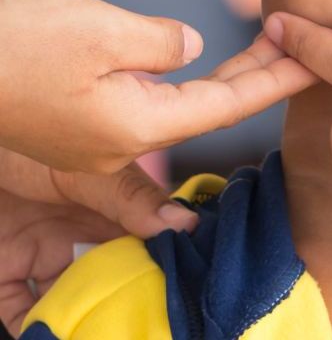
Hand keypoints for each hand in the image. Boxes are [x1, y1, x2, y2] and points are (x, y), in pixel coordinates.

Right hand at [0, 0, 316, 172]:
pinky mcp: (78, 121)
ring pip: (183, 104)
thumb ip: (159, 41)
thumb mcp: (98, 29)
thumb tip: (187, 48)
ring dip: (226, 76)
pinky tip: (199, 61)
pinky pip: (148, 101)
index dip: (277, 78)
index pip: (230, 104)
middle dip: (260, 75)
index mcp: (140, 124)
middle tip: (300, 45)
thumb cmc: (12, 45)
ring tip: (267, 46)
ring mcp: (99, 137)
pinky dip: (184, 80)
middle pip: (212, 107)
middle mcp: (125, 141)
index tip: (313, 57)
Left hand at [0, 148, 196, 335]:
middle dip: (131, 301)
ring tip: (107, 330)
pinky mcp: (7, 270)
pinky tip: (52, 333)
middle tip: (149, 319)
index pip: (154, 244)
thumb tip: (187, 223)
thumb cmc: (28, 137)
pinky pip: (22, 311)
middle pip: (117, 280)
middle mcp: (86, 237)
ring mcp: (47, 256)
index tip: (187, 288)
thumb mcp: (87, 170)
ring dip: (88, 320)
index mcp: (116, 210)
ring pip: (75, 302)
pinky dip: (36, 329)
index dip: (171, 267)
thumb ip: (132, 196)